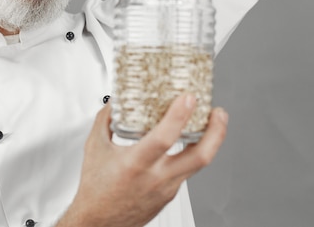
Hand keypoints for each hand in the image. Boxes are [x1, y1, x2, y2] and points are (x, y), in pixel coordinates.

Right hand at [57, 94, 227, 226]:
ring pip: (198, 165)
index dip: (180, 115)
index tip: (188, 98)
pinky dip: (191, 154)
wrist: (99, 222)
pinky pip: (186, 171)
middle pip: (199, 156)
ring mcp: (167, 188)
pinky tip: (188, 143)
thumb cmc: (95, 190)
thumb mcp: (95, 148)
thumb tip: (114, 103)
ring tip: (213, 123)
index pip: (164, 138)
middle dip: (215, 132)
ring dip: (210, 141)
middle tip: (218, 113)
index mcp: (135, 164)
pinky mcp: (170, 195)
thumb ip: (105, 121)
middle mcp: (155, 178)